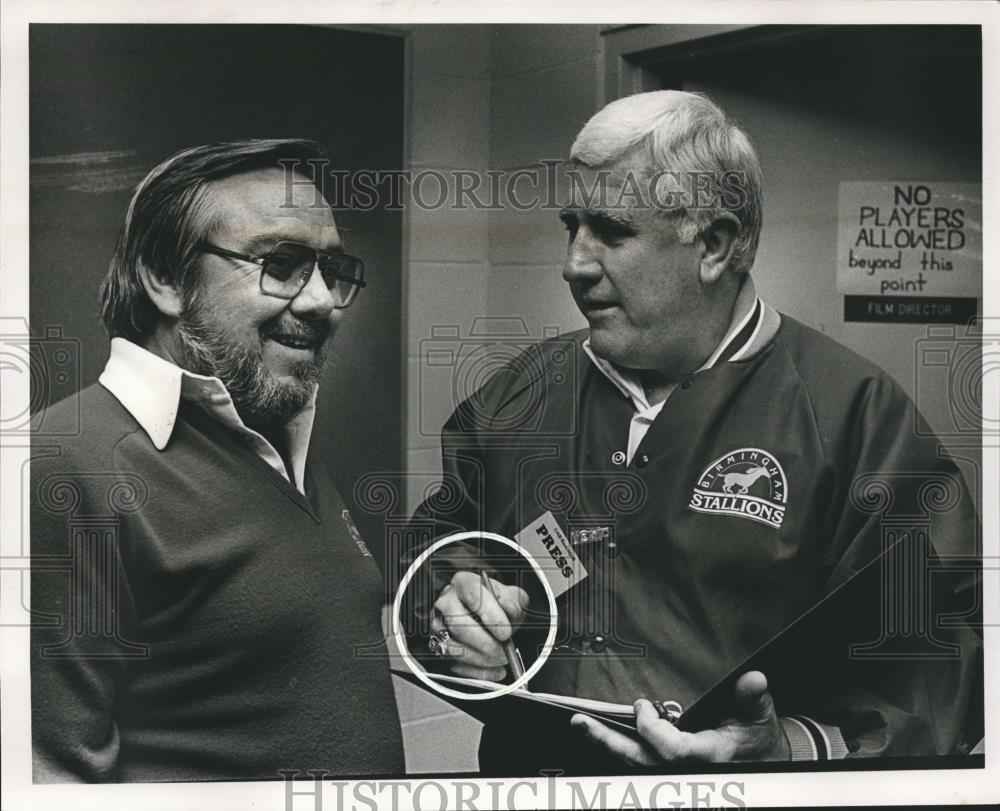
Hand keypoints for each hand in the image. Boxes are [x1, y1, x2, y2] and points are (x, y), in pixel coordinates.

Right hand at [429, 571, 528, 680]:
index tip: (506, 632)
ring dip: (482, 659)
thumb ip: (514, 600)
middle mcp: (446, 602)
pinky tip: (496, 671)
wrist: (484, 615)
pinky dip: (478, 673)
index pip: (472, 594)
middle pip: (459, 625)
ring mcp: (438, 626)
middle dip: (486, 643)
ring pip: (454, 648)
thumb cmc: (496, 604)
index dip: (490, 615)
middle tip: (504, 651)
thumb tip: (509, 611)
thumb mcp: (509, 596)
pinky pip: (455, 666)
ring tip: (502, 659)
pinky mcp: (438, 648)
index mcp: (464, 583)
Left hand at [571, 671, 790, 764]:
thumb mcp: (760, 716)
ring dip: (607, 743)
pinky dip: (618, 747)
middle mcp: (689, 769)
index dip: (653, 731)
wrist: (762, 761)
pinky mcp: (668, 768)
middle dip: (610, 742)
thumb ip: (753, 698)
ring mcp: (677, 772)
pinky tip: (600, 733)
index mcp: (709, 756)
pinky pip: (638, 761)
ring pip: (635, 763)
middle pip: (641, 761)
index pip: (673, 751)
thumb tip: (753, 680)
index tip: (642, 707)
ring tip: (582, 724)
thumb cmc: (757, 739)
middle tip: (582, 722)